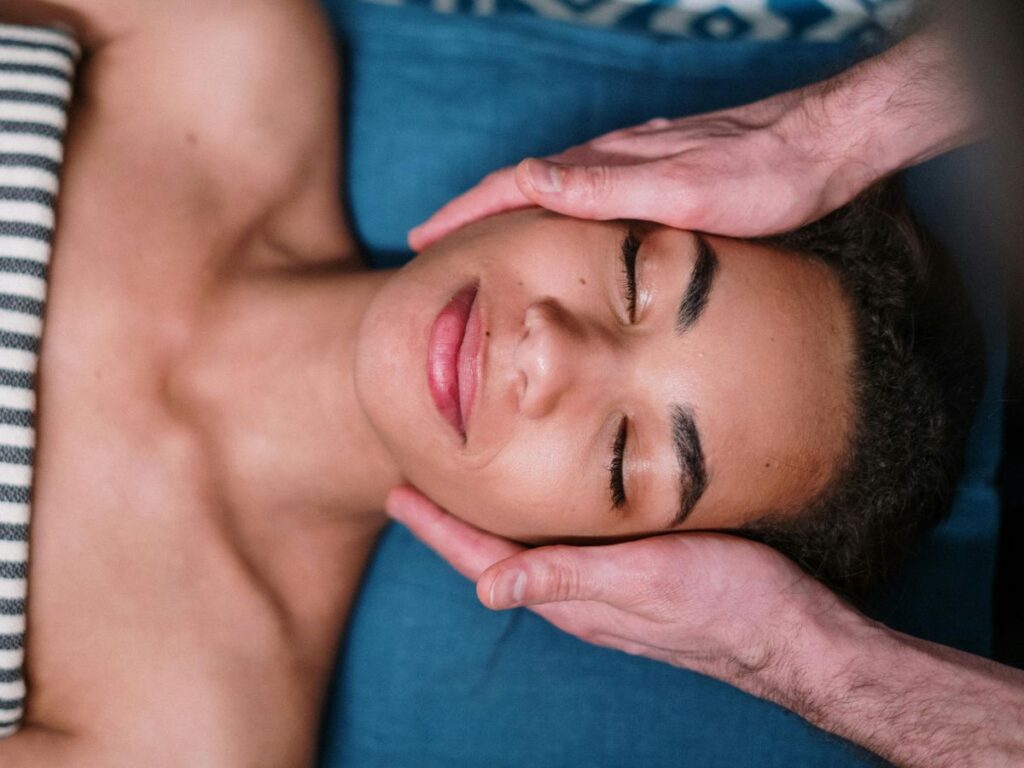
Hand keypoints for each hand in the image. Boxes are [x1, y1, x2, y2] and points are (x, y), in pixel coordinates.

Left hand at [385, 486, 852, 690]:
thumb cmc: (726, 601)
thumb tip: (487, 591)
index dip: (438, 528)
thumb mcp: (645, 581)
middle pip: (496, 556)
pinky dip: (536, 524)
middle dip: (452, 524)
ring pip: (529, 552)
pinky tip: (544, 507)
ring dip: (490, 524)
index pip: (484, 559)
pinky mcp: (635, 578)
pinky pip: (564, 549)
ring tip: (462, 494)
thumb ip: (569, 579)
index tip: (398, 495)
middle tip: (415, 486)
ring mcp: (606, 590)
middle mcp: (579, 595)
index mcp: (571, 596)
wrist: (792, 632)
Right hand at [408, 89, 870, 249]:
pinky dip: (551, 210)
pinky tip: (559, 225)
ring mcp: (634, 164)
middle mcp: (612, 160)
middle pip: (521, 185)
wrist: (823, 146)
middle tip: (431, 243)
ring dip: (506, 211)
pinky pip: (585, 191)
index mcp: (605, 166)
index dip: (462, 213)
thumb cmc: (760, 175)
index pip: (512, 186)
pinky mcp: (657, 172)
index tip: (420, 239)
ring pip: (551, 188)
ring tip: (478, 239)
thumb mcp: (679, 189)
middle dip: (470, 213)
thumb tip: (524, 180)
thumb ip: (602, 185)